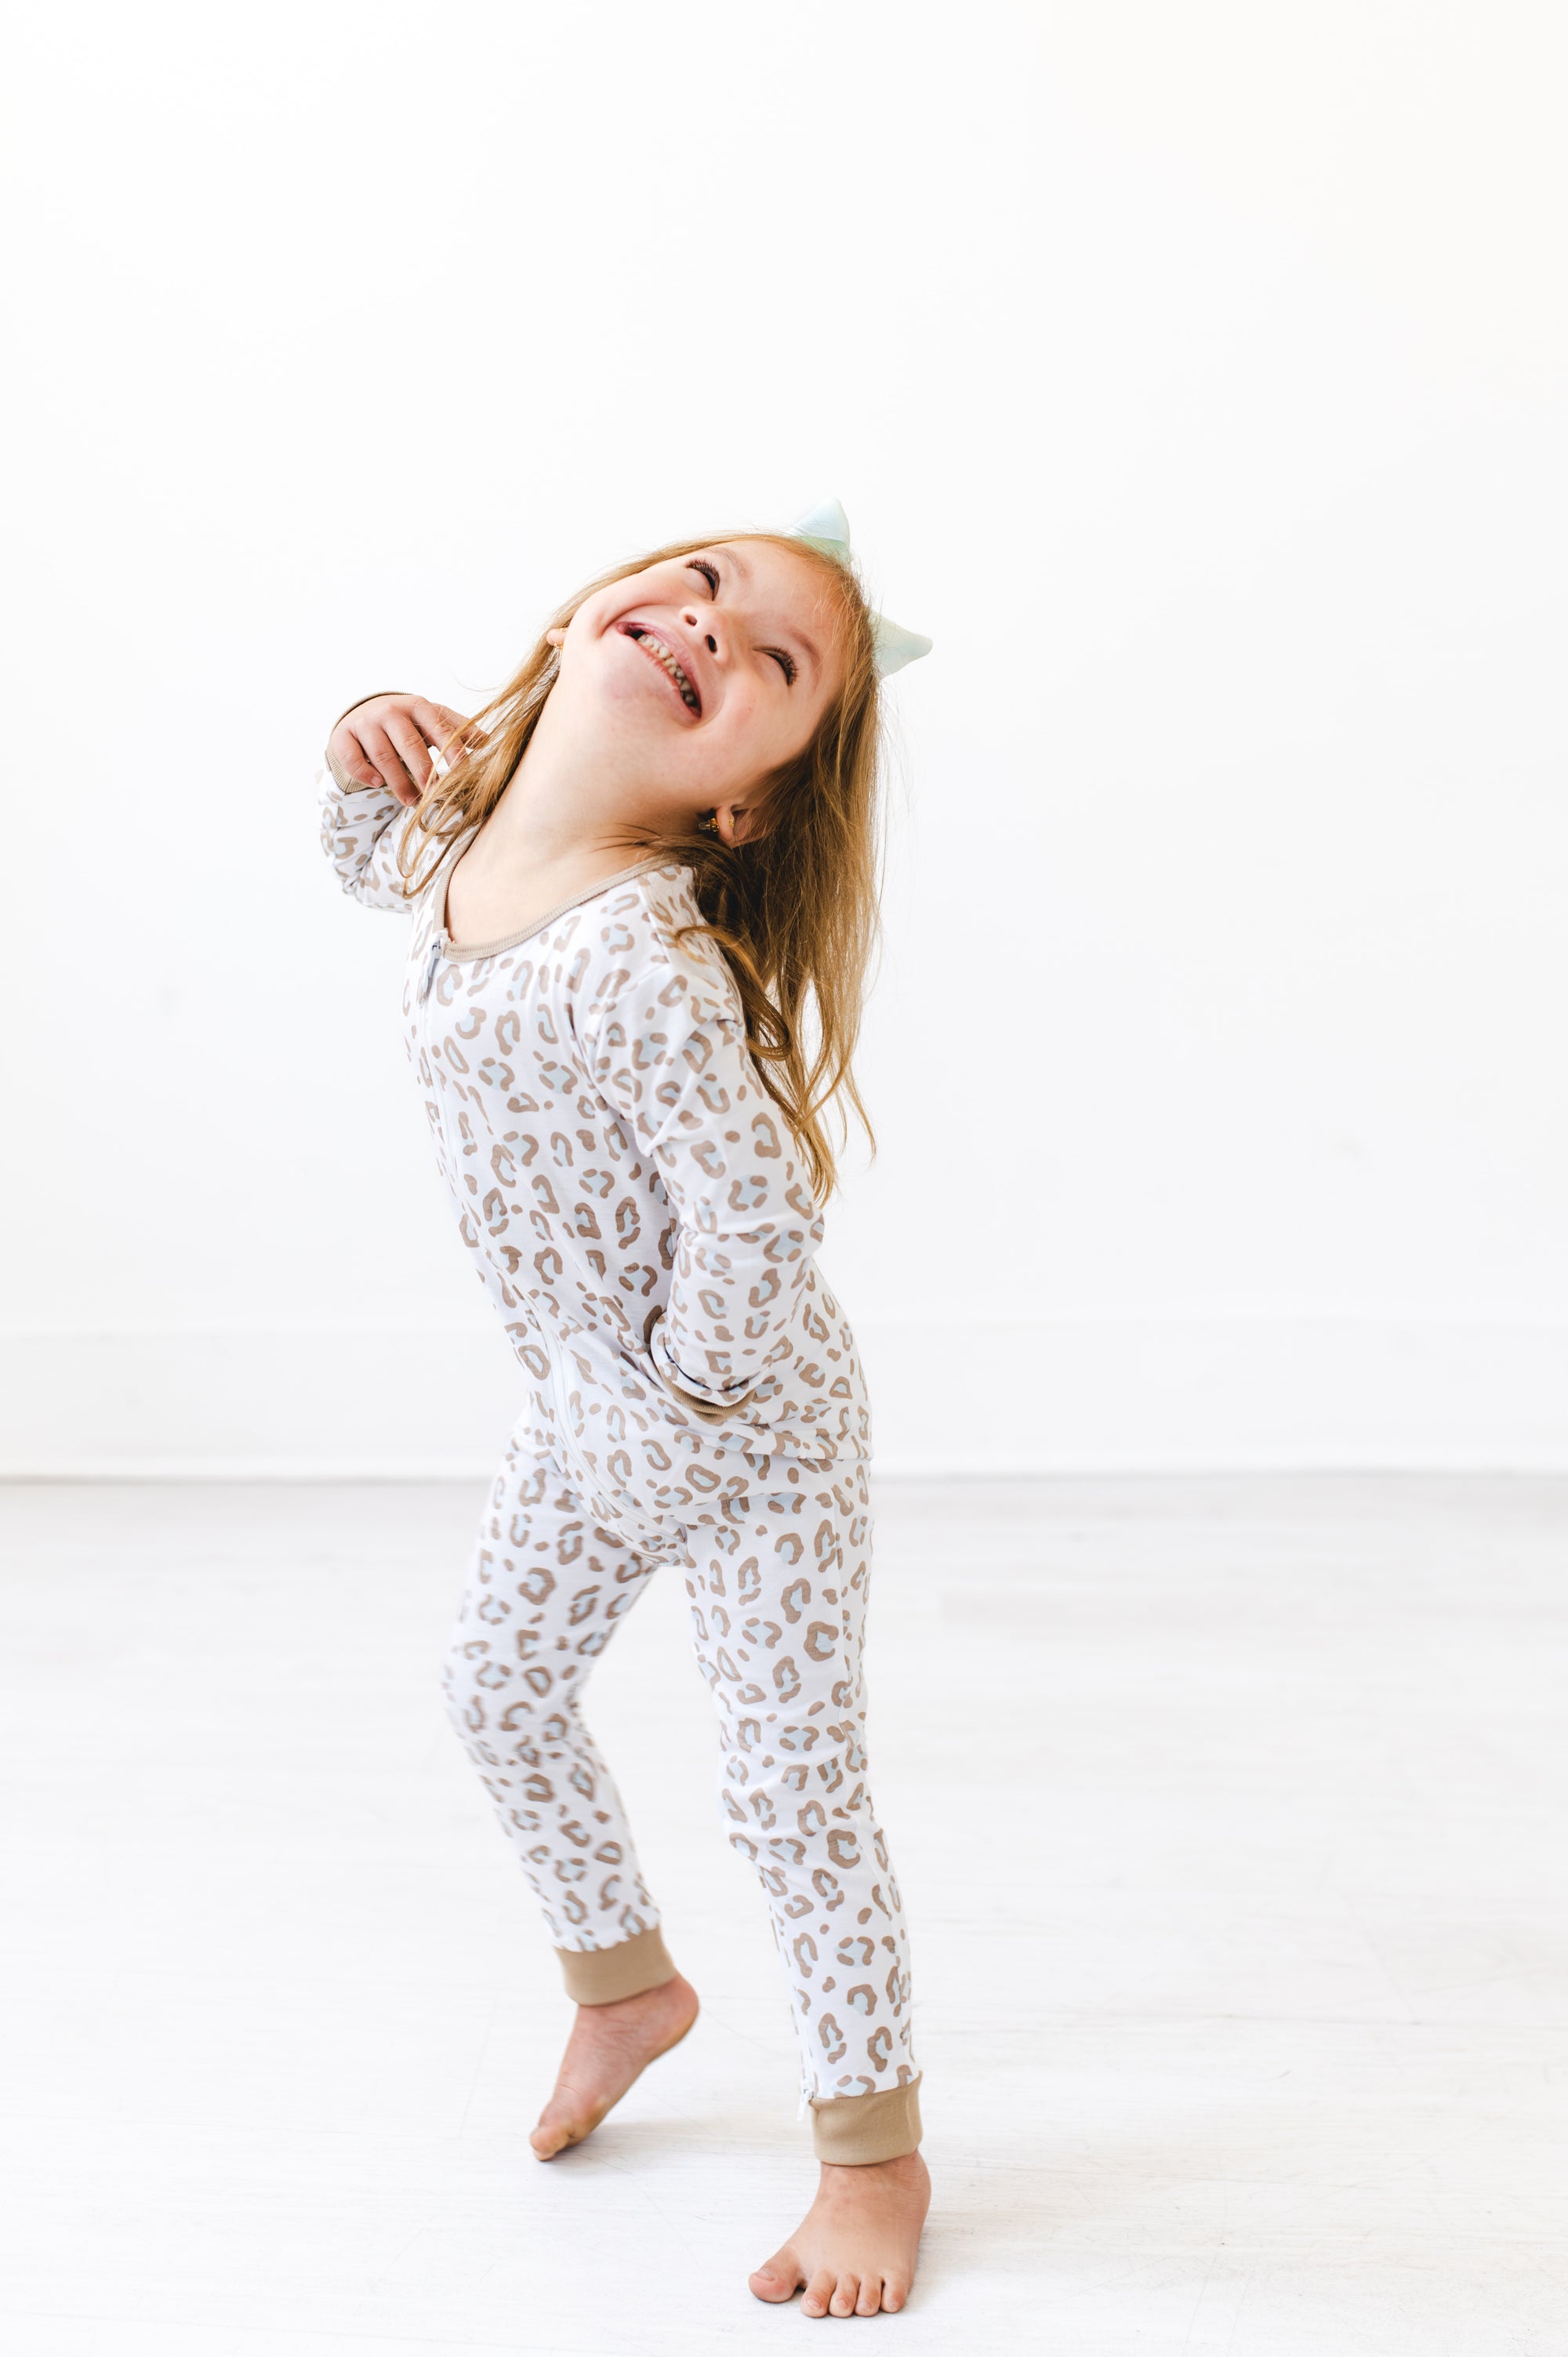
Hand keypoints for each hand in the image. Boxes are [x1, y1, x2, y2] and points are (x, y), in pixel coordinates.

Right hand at [328, 693, 474, 806]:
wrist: (364, 716)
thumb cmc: (407, 723)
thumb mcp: (431, 721)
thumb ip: (457, 730)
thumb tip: (490, 742)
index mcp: (417, 705)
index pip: (438, 728)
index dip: (452, 751)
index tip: (463, 774)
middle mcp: (389, 711)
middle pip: (410, 744)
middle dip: (424, 772)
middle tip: (434, 795)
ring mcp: (364, 723)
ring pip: (383, 756)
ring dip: (399, 782)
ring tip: (411, 800)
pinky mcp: (343, 737)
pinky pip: (352, 758)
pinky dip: (365, 773)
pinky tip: (376, 783)